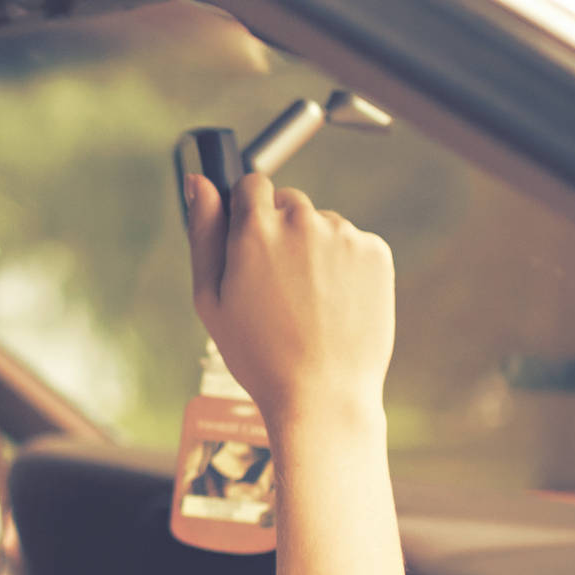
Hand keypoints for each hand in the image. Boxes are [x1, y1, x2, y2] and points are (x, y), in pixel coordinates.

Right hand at [184, 173, 394, 426]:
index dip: (246, 211)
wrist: (322, 393)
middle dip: (280, 229)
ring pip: (322, 223)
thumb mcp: (210, 296)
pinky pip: (353, 243)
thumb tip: (198, 182)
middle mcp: (302, 221)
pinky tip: (334, 303)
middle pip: (288, 202)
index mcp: (255, 228)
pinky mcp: (376, 253)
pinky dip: (344, 265)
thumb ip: (203, 232)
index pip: (251, 184)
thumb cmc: (256, 352)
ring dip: (313, 247)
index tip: (249, 243)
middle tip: (277, 284)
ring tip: (308, 302)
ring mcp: (344, 235)